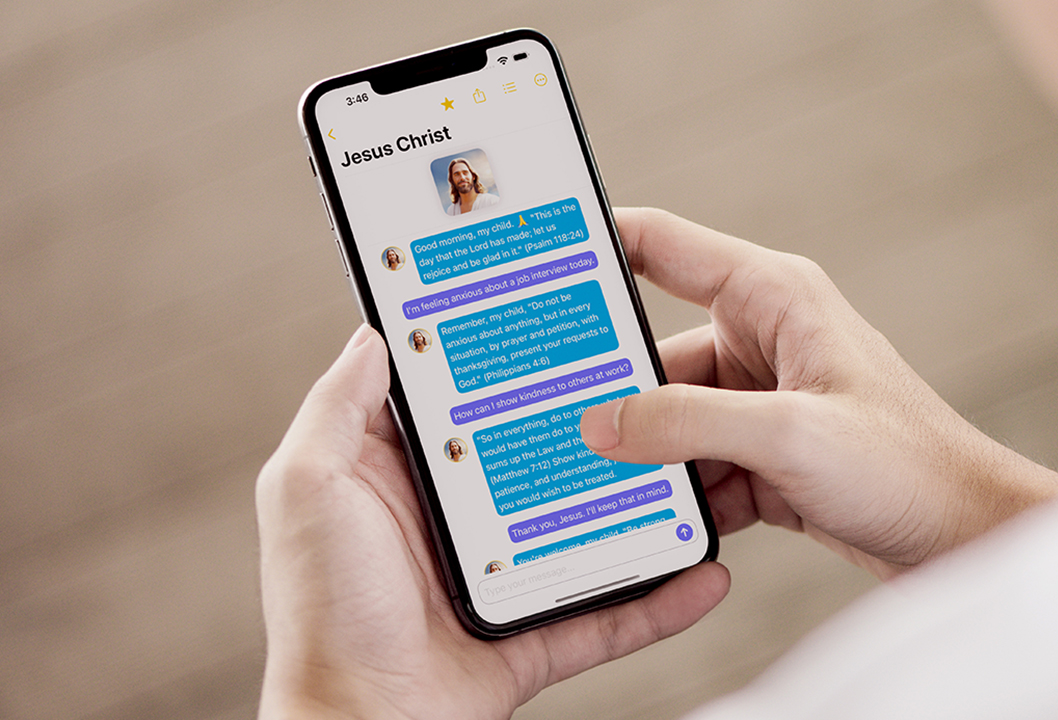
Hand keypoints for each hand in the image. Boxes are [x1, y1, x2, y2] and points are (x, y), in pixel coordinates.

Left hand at [256, 325, 729, 719]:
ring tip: (691, 468)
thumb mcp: (308, 490)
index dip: (495, 360)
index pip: (458, 401)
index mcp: (401, 477)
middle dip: (587, 424)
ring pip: (586, 528)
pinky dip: (657, 601)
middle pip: (537, 458)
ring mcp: (502, 576)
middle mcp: (455, 520)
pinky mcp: (533, 632)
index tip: (543, 317)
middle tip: (643, 379)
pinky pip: (607, 614)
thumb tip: (374, 335)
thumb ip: (338, 410)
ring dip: (638, 506)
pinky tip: (701, 573)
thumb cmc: (322, 614)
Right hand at [581, 208, 1057, 578]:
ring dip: (647, 455)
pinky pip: (696, 463)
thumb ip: (687, 422)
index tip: (530, 267)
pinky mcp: (765, 453)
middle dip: (611, 393)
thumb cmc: (908, 466)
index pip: (661, 246)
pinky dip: (679, 492)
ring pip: (670, 418)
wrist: (963, 538)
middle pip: (653, 353)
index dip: (594, 248)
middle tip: (548, 417)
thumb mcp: (790, 436)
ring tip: (600, 485)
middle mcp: (763, 339)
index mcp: (772, 296)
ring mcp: (762, 400)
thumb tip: (600, 423)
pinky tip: (660, 521)